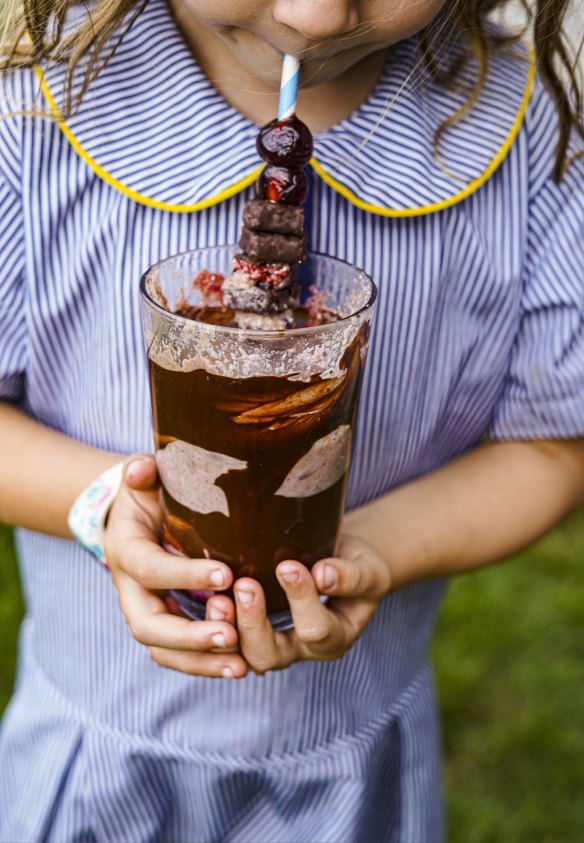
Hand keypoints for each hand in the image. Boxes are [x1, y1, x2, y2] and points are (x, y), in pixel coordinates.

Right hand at [104, 454, 247, 678]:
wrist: (138, 519)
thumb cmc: (148, 496)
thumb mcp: (143, 479)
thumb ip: (141, 472)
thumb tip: (143, 468)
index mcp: (126, 550)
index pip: (150, 569)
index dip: (184, 575)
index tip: (227, 576)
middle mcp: (130, 589)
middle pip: (148, 625)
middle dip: (189, 636)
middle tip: (231, 635)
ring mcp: (147, 611)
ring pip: (164, 650)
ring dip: (201, 662)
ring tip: (241, 665)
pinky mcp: (166, 625)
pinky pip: (179, 656)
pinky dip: (207, 665)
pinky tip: (243, 666)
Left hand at [232, 536, 391, 673]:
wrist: (346, 567)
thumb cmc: (358, 567)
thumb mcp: (367, 570)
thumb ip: (350, 576)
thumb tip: (323, 575)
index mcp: (336, 638)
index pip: (316, 630)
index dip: (301, 600)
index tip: (288, 566)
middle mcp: (302, 650)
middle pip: (270, 655)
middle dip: (254, 623)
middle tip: (245, 586)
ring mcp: (275, 645)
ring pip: (242, 653)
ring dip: (228, 628)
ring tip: (218, 599)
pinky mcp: (254, 632)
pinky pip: (229, 638)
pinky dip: (216, 623)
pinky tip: (209, 595)